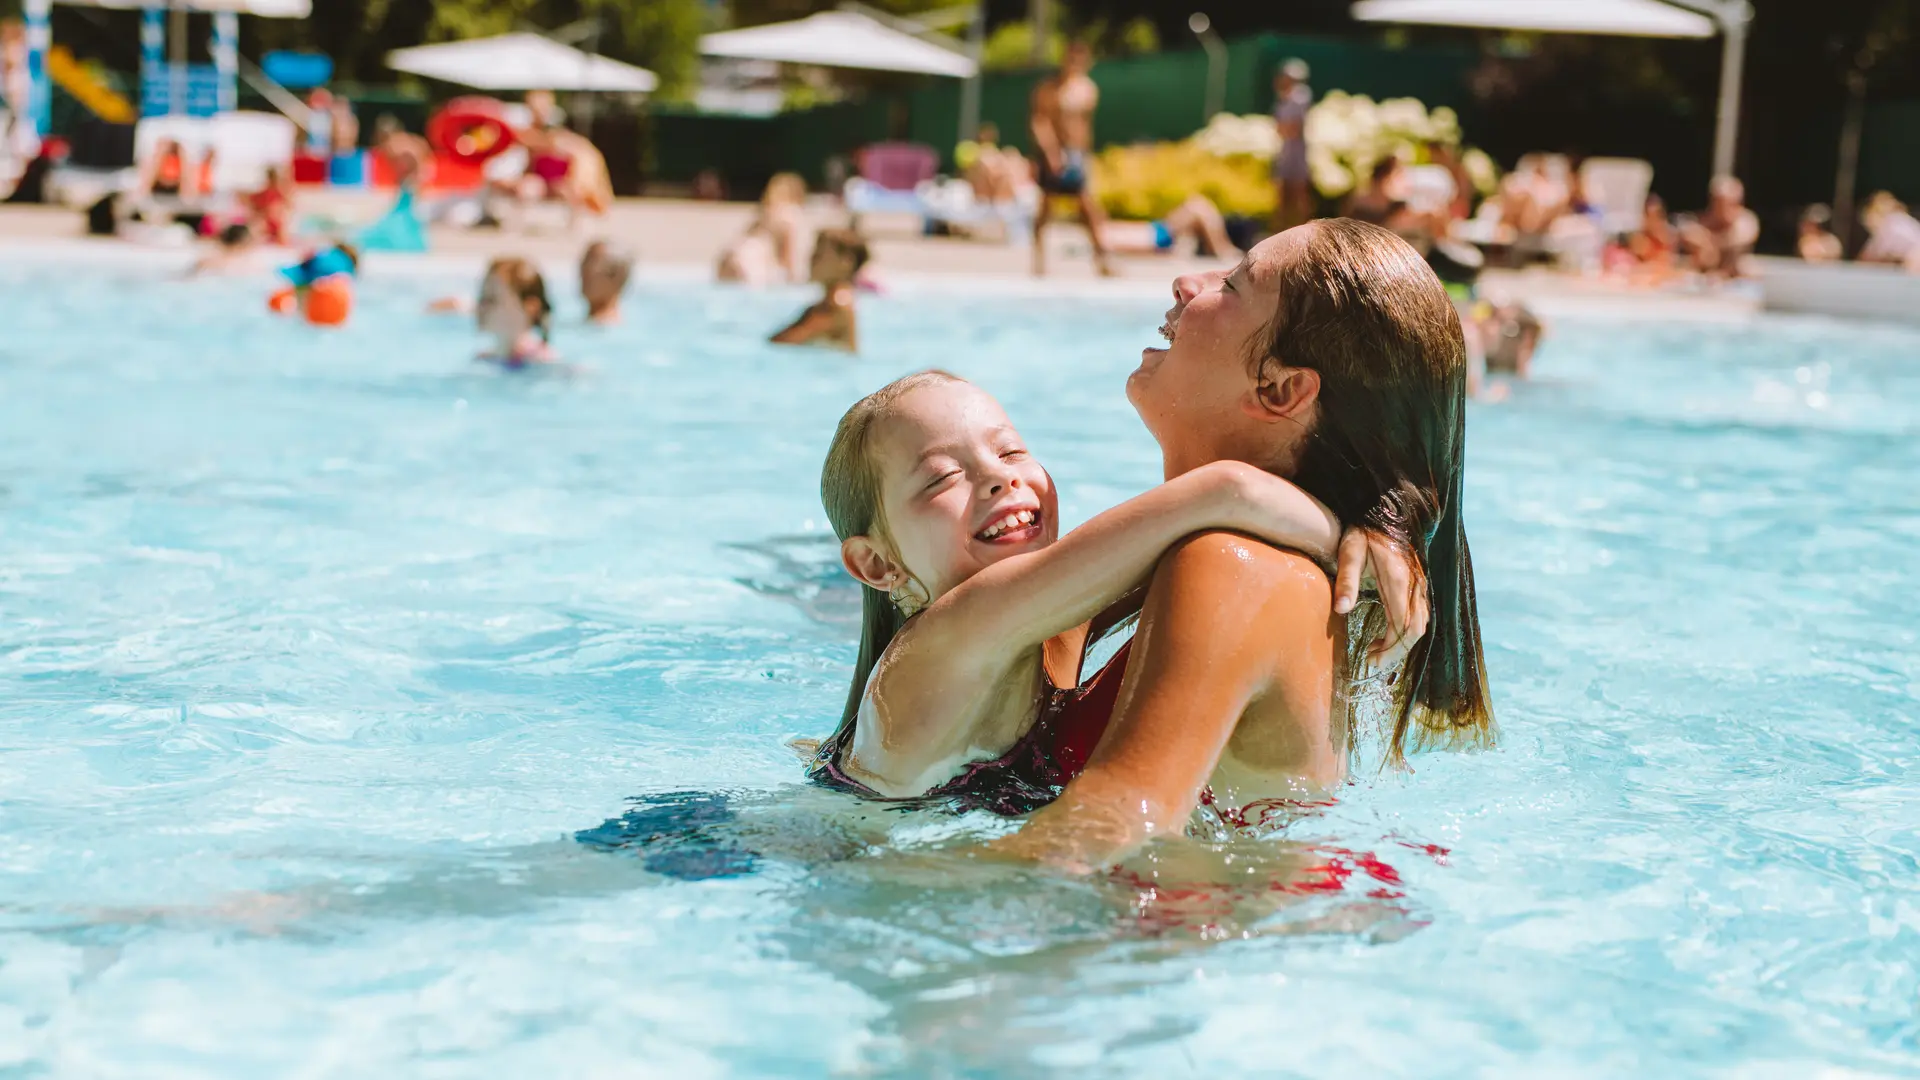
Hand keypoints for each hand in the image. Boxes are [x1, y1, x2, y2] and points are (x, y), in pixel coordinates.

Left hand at [1332, 527, 1428, 667]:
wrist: (1384, 511)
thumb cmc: (1363, 532)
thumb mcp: (1349, 552)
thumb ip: (1346, 580)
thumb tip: (1341, 609)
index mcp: (1399, 581)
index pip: (1404, 626)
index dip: (1391, 648)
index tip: (1371, 659)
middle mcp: (1414, 586)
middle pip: (1416, 630)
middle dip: (1396, 652)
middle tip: (1372, 661)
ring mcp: (1419, 585)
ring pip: (1420, 624)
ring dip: (1401, 644)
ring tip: (1376, 652)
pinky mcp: (1417, 585)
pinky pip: (1419, 615)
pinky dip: (1406, 632)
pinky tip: (1387, 636)